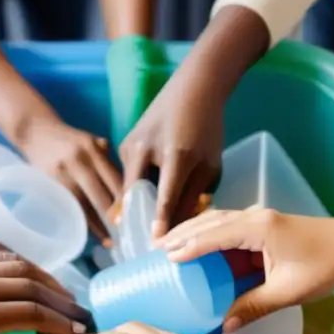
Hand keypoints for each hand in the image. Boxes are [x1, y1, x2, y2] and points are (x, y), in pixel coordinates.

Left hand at [0, 251, 90, 333]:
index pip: (31, 314)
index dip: (58, 323)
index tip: (78, 332)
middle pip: (29, 286)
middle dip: (58, 299)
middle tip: (79, 313)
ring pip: (13, 266)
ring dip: (42, 278)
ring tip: (60, 295)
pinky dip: (16, 265)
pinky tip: (27, 276)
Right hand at [19, 117, 122, 239]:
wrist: (35, 131)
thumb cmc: (69, 140)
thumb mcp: (91, 140)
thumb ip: (107, 159)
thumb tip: (125, 183)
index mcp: (94, 149)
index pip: (115, 180)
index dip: (127, 201)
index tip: (136, 216)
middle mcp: (79, 162)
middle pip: (102, 196)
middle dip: (115, 218)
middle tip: (127, 233)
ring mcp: (63, 175)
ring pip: (85, 206)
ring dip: (99, 226)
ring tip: (110, 241)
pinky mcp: (50, 184)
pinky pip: (69, 207)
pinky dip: (81, 221)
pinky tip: (89, 232)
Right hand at [120, 74, 222, 238]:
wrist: (193, 88)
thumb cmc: (207, 128)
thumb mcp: (209, 165)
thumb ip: (194, 196)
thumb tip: (178, 226)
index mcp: (176, 155)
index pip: (164, 199)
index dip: (159, 224)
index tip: (154, 245)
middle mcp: (146, 149)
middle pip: (135, 196)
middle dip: (138, 218)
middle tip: (143, 240)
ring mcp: (131, 144)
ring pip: (131, 185)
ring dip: (139, 200)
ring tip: (147, 218)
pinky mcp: (124, 143)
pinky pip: (130, 173)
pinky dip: (138, 184)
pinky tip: (148, 187)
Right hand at [157, 208, 333, 330]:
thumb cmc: (327, 266)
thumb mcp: (288, 291)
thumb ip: (253, 307)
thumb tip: (223, 327)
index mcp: (258, 228)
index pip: (213, 234)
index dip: (188, 246)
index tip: (164, 257)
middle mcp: (256, 217)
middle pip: (210, 221)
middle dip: (183, 234)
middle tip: (156, 250)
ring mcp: (262, 219)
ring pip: (219, 221)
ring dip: (195, 232)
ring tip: (170, 246)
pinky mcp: (267, 226)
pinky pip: (230, 228)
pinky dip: (211, 236)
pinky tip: (201, 247)